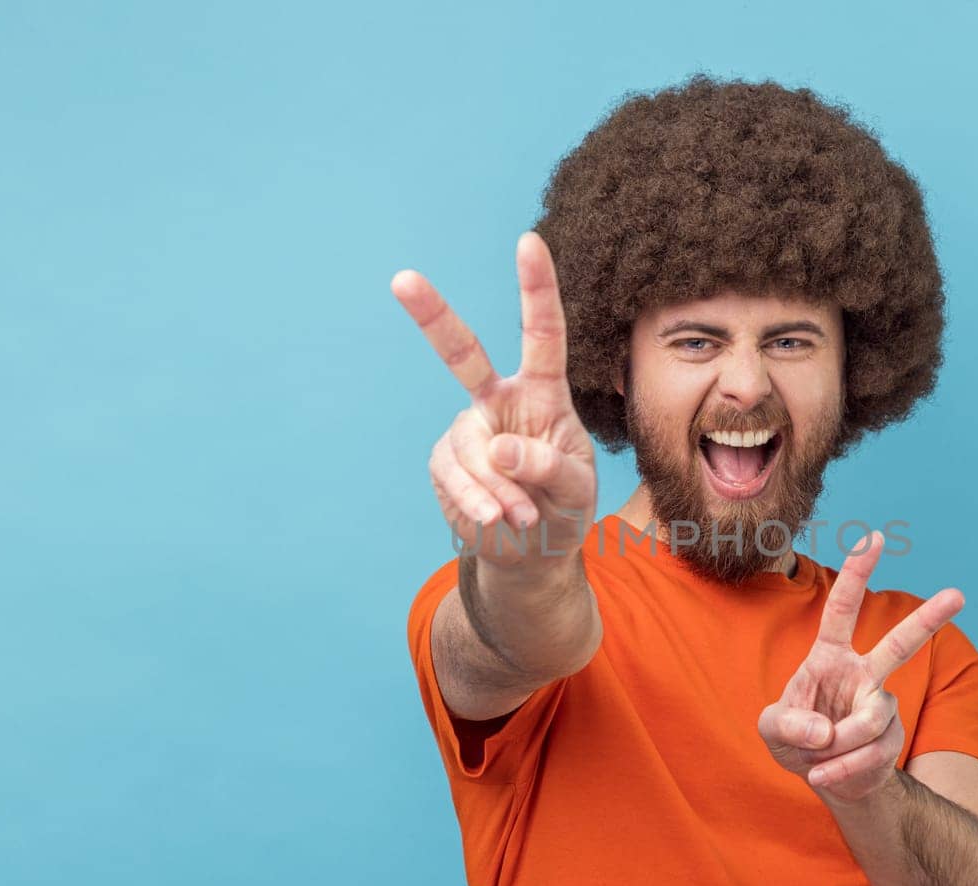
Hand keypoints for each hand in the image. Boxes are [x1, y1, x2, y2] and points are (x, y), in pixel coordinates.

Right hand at [392, 232, 596, 565]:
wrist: (532, 553)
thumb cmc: (565, 507)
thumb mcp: (576, 488)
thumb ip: (549, 465)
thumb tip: (499, 447)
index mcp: (542, 393)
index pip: (542, 334)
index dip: (536, 288)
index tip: (529, 241)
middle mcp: (499, 401)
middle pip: (463, 352)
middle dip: (432, 316)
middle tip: (402, 279)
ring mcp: (468, 430)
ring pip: (470, 446)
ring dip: (497, 487)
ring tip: (522, 515)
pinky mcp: (446, 463)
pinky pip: (453, 476)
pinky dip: (476, 500)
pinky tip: (494, 518)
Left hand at [757, 531, 964, 803]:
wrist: (822, 774)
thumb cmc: (796, 737)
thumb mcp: (772, 729)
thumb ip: (788, 724)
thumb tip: (826, 729)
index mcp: (829, 657)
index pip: (842, 608)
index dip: (857, 573)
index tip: (874, 538)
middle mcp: (862, 675)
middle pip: (899, 644)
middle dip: (929, 619)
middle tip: (959, 594)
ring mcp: (880, 706)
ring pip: (872, 717)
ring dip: (840, 744)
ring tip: (818, 759)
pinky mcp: (891, 738)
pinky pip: (872, 753)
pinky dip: (843, 769)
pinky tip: (825, 773)